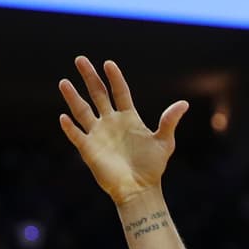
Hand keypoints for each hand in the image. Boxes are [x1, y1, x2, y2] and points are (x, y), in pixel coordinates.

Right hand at [59, 57, 189, 203]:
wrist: (140, 189)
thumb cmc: (152, 167)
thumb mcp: (165, 142)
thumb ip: (170, 122)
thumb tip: (184, 104)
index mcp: (129, 118)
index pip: (120, 92)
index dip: (115, 78)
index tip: (109, 64)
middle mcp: (111, 122)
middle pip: (98, 94)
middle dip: (90, 77)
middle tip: (81, 59)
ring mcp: (98, 134)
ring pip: (82, 111)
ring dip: (73, 97)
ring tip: (64, 82)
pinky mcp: (89, 149)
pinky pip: (77, 135)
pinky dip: (70, 127)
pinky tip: (64, 117)